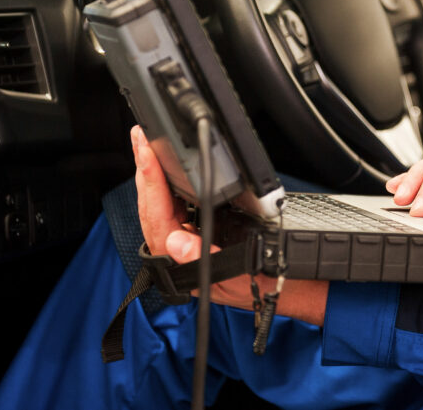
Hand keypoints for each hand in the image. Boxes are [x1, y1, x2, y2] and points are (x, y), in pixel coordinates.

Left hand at [130, 126, 326, 324]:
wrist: (283, 286)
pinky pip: (172, 204)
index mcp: (179, 263)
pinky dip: (166, 181)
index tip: (147, 153)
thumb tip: (176, 242)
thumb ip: (205, 260)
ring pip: (158, 203)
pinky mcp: (192, 231)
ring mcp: (182, 241)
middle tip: (140, 136)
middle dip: (145, 168)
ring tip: (146, 143)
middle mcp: (175, 252)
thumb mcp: (238, 274)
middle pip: (151, 205)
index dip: (151, 182)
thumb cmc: (262, 282)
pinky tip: (164, 165)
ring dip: (152, 172)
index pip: (157, 217)